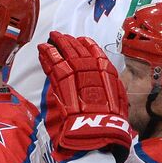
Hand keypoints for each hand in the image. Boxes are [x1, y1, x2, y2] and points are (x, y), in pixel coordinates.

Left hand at [38, 31, 133, 161]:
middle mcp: (92, 65)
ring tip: (49, 40)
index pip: (94, 50)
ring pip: (64, 52)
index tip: (79, 40)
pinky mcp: (61, 78)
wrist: (98, 126)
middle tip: (60, 36)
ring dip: (56, 44)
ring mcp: (76, 70)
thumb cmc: (111, 117)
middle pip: (77, 48)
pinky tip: (42, 49)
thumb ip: (111, 85)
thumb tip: (107, 81)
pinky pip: (52, 62)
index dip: (85, 44)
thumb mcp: (119, 98)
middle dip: (67, 41)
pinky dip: (46, 55)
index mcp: (106, 69)